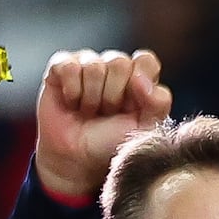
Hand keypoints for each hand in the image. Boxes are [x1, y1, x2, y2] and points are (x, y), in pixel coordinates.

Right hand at [35, 49, 174, 204]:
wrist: (77, 158)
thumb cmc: (112, 142)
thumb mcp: (145, 129)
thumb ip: (158, 102)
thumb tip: (140, 77)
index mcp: (139, 77)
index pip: (145, 60)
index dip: (139, 83)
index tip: (131, 107)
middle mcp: (114, 65)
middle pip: (119, 62)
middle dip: (113, 96)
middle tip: (107, 113)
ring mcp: (87, 63)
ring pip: (94, 65)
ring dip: (92, 97)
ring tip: (89, 111)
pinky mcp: (61, 66)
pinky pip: (69, 66)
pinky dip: (72, 91)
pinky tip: (72, 103)